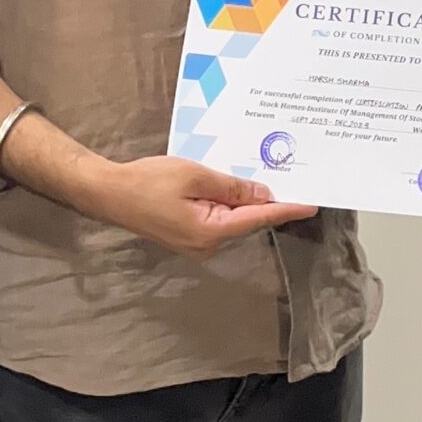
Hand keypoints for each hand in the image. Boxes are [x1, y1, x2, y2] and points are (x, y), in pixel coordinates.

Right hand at [85, 155, 316, 258]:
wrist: (109, 193)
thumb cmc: (148, 181)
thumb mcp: (195, 176)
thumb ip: (232, 187)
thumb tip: (264, 195)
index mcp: (211, 231)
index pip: (259, 219)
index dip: (287, 209)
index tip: (312, 205)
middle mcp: (209, 245)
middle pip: (249, 222)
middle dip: (272, 204)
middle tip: (298, 182)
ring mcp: (198, 243)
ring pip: (235, 221)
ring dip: (252, 203)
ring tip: (277, 181)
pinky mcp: (190, 236)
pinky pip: (221, 220)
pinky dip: (234, 205)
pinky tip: (243, 189)